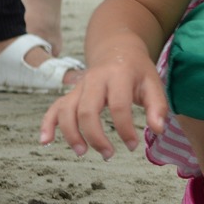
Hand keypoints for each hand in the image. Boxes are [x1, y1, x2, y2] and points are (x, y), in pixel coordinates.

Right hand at [39, 53, 166, 159]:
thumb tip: (158, 130)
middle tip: (108, 154)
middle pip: (87, 110)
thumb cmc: (137, 70)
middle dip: (95, 136)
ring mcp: (80, 86)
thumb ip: (157, 106)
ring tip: (82, 152)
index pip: (118, 105)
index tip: (133, 145)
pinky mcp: (71, 93)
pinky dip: (48, 124)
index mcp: (118, 75)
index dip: (124, 129)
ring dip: (71, 134)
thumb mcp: (153, 82)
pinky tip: (45, 141)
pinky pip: (55, 107)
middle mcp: (95, 79)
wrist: (117, 48)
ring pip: (67, 110)